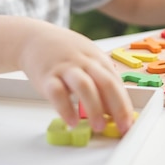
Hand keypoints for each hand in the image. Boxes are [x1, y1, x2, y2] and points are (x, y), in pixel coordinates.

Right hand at [18, 24, 133, 133]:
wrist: (34, 38)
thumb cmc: (65, 53)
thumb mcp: (88, 59)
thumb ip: (100, 80)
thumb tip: (112, 109)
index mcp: (98, 59)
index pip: (116, 82)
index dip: (125, 103)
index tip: (129, 122)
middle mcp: (84, 62)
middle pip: (106, 82)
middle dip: (117, 106)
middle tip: (122, 126)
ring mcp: (66, 68)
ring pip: (84, 86)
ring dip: (94, 108)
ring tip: (99, 126)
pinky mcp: (46, 76)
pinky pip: (57, 93)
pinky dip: (65, 109)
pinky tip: (72, 122)